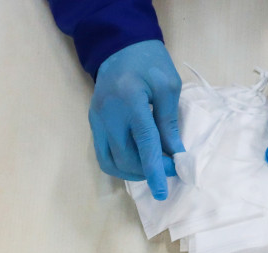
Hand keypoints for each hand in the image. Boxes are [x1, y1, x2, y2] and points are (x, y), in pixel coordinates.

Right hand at [89, 40, 183, 199]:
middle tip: (170, 167)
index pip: (144, 143)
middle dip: (149, 170)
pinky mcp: (93, 123)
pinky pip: (103, 155)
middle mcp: (108, 114)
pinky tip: (137, 163)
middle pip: (126, 157)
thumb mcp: (168, 86)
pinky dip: (120, 165)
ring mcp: (97, 120)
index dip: (154, 169)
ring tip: (153, 167)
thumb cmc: (149, 62)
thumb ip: (169, 121)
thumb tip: (174, 154)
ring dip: (133, 172)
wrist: (119, 47)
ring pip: (111, 162)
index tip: (162, 192)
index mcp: (130, 100)